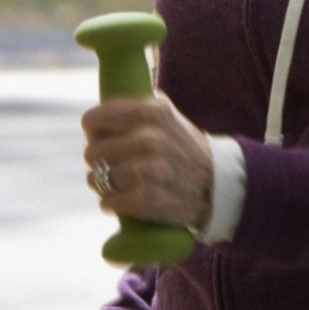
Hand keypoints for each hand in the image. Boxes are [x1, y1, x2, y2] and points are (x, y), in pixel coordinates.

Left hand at [82, 92, 213, 231]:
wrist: (217, 187)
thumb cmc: (185, 149)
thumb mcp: (169, 116)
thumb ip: (139, 106)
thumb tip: (105, 105)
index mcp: (151, 111)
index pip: (92, 120)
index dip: (94, 132)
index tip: (104, 138)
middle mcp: (148, 138)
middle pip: (91, 152)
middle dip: (99, 161)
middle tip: (114, 165)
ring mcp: (147, 170)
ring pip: (96, 179)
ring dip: (104, 185)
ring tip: (122, 184)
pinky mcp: (146, 199)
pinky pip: (107, 202)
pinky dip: (112, 204)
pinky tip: (126, 200)